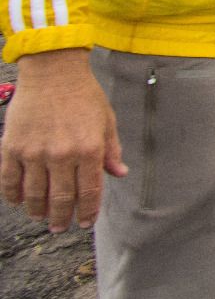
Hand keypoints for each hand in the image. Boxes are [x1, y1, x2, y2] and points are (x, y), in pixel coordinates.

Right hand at [0, 50, 127, 231]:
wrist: (53, 71)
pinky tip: (19, 201)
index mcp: (89, 149)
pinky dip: (13, 196)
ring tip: (41, 217)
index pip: (89, 191)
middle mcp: (62, 154)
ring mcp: (34, 152)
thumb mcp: (106, 121)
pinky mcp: (12, 147)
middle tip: (60, 227)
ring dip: (38, 211)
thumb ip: (111, 150)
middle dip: (61, 218)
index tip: (85, 223)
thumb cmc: (84, 95)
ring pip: (34, 195)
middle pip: (60, 199)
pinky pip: (10, 180)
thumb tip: (119, 174)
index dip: (88, 212)